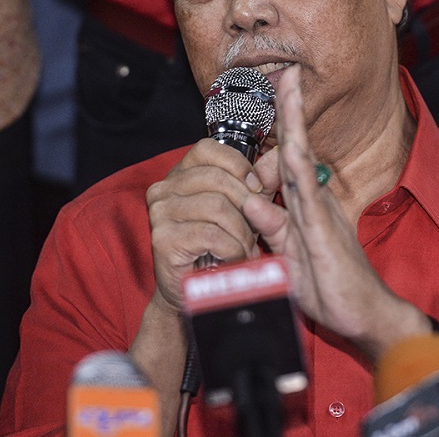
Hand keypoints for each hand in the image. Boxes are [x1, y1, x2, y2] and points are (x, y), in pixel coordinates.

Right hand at [145, 140, 263, 310]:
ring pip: (217, 206)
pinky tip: (233, 258)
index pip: (207, 149)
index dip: (238, 165)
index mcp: (180, 175)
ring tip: (246, 249)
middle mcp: (164, 188)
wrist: (193, 290)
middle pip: (217, 179)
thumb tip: (277, 154)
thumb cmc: (218, 247)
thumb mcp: (243, 210)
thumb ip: (258, 182)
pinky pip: (211, 234)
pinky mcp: (163, 238)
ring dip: (242, 233)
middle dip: (247, 206)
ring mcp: (160, 213)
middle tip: (256, 230)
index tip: (256, 188)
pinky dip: (232, 248)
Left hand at [242, 66, 427, 358]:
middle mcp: (314, 200)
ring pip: (300, 158)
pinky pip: (306, 193)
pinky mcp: (324, 229)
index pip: (287, 159)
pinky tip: (293, 143)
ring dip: (295, 122)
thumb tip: (251, 200)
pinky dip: (298, 166)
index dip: (282, 127)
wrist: (364, 315)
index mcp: (306, 205)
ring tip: (290, 86)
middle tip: (285, 71)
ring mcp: (320, 210)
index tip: (274, 94)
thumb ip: (270, 229)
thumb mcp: (286, 257)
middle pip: (296, 146)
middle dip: (291, 109)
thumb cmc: (328, 287)